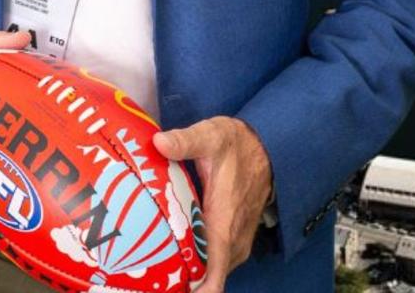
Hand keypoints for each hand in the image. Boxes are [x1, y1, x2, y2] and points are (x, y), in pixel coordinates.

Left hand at [153, 116, 272, 292]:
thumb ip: (185, 141)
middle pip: (204, 279)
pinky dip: (195, 263)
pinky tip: (172, 252)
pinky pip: (214, 263)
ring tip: (154, 264)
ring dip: (186, 272)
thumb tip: (158, 142)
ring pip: (208, 272)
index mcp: (223, 226)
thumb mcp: (211, 136)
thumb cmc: (237, 145)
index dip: (192, 291)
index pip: (212, 278)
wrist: (267, 148)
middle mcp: (232, 244)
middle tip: (147, 272)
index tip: (165, 289)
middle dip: (179, 281)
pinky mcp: (234, 242)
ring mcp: (235, 246)